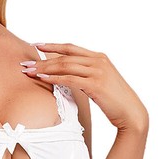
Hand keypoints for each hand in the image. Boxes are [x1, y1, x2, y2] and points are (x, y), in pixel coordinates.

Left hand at [21, 43, 148, 132]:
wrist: (131, 112)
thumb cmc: (115, 100)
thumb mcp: (100, 82)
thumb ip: (86, 75)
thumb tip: (68, 75)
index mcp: (99, 57)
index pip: (71, 48)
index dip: (52, 45)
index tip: (36, 45)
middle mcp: (98, 61)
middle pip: (64, 56)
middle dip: (42, 59)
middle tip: (26, 64)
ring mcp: (97, 71)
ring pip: (65, 66)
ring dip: (45, 68)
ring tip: (30, 72)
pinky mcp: (95, 84)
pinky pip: (69, 78)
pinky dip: (55, 77)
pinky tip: (43, 78)